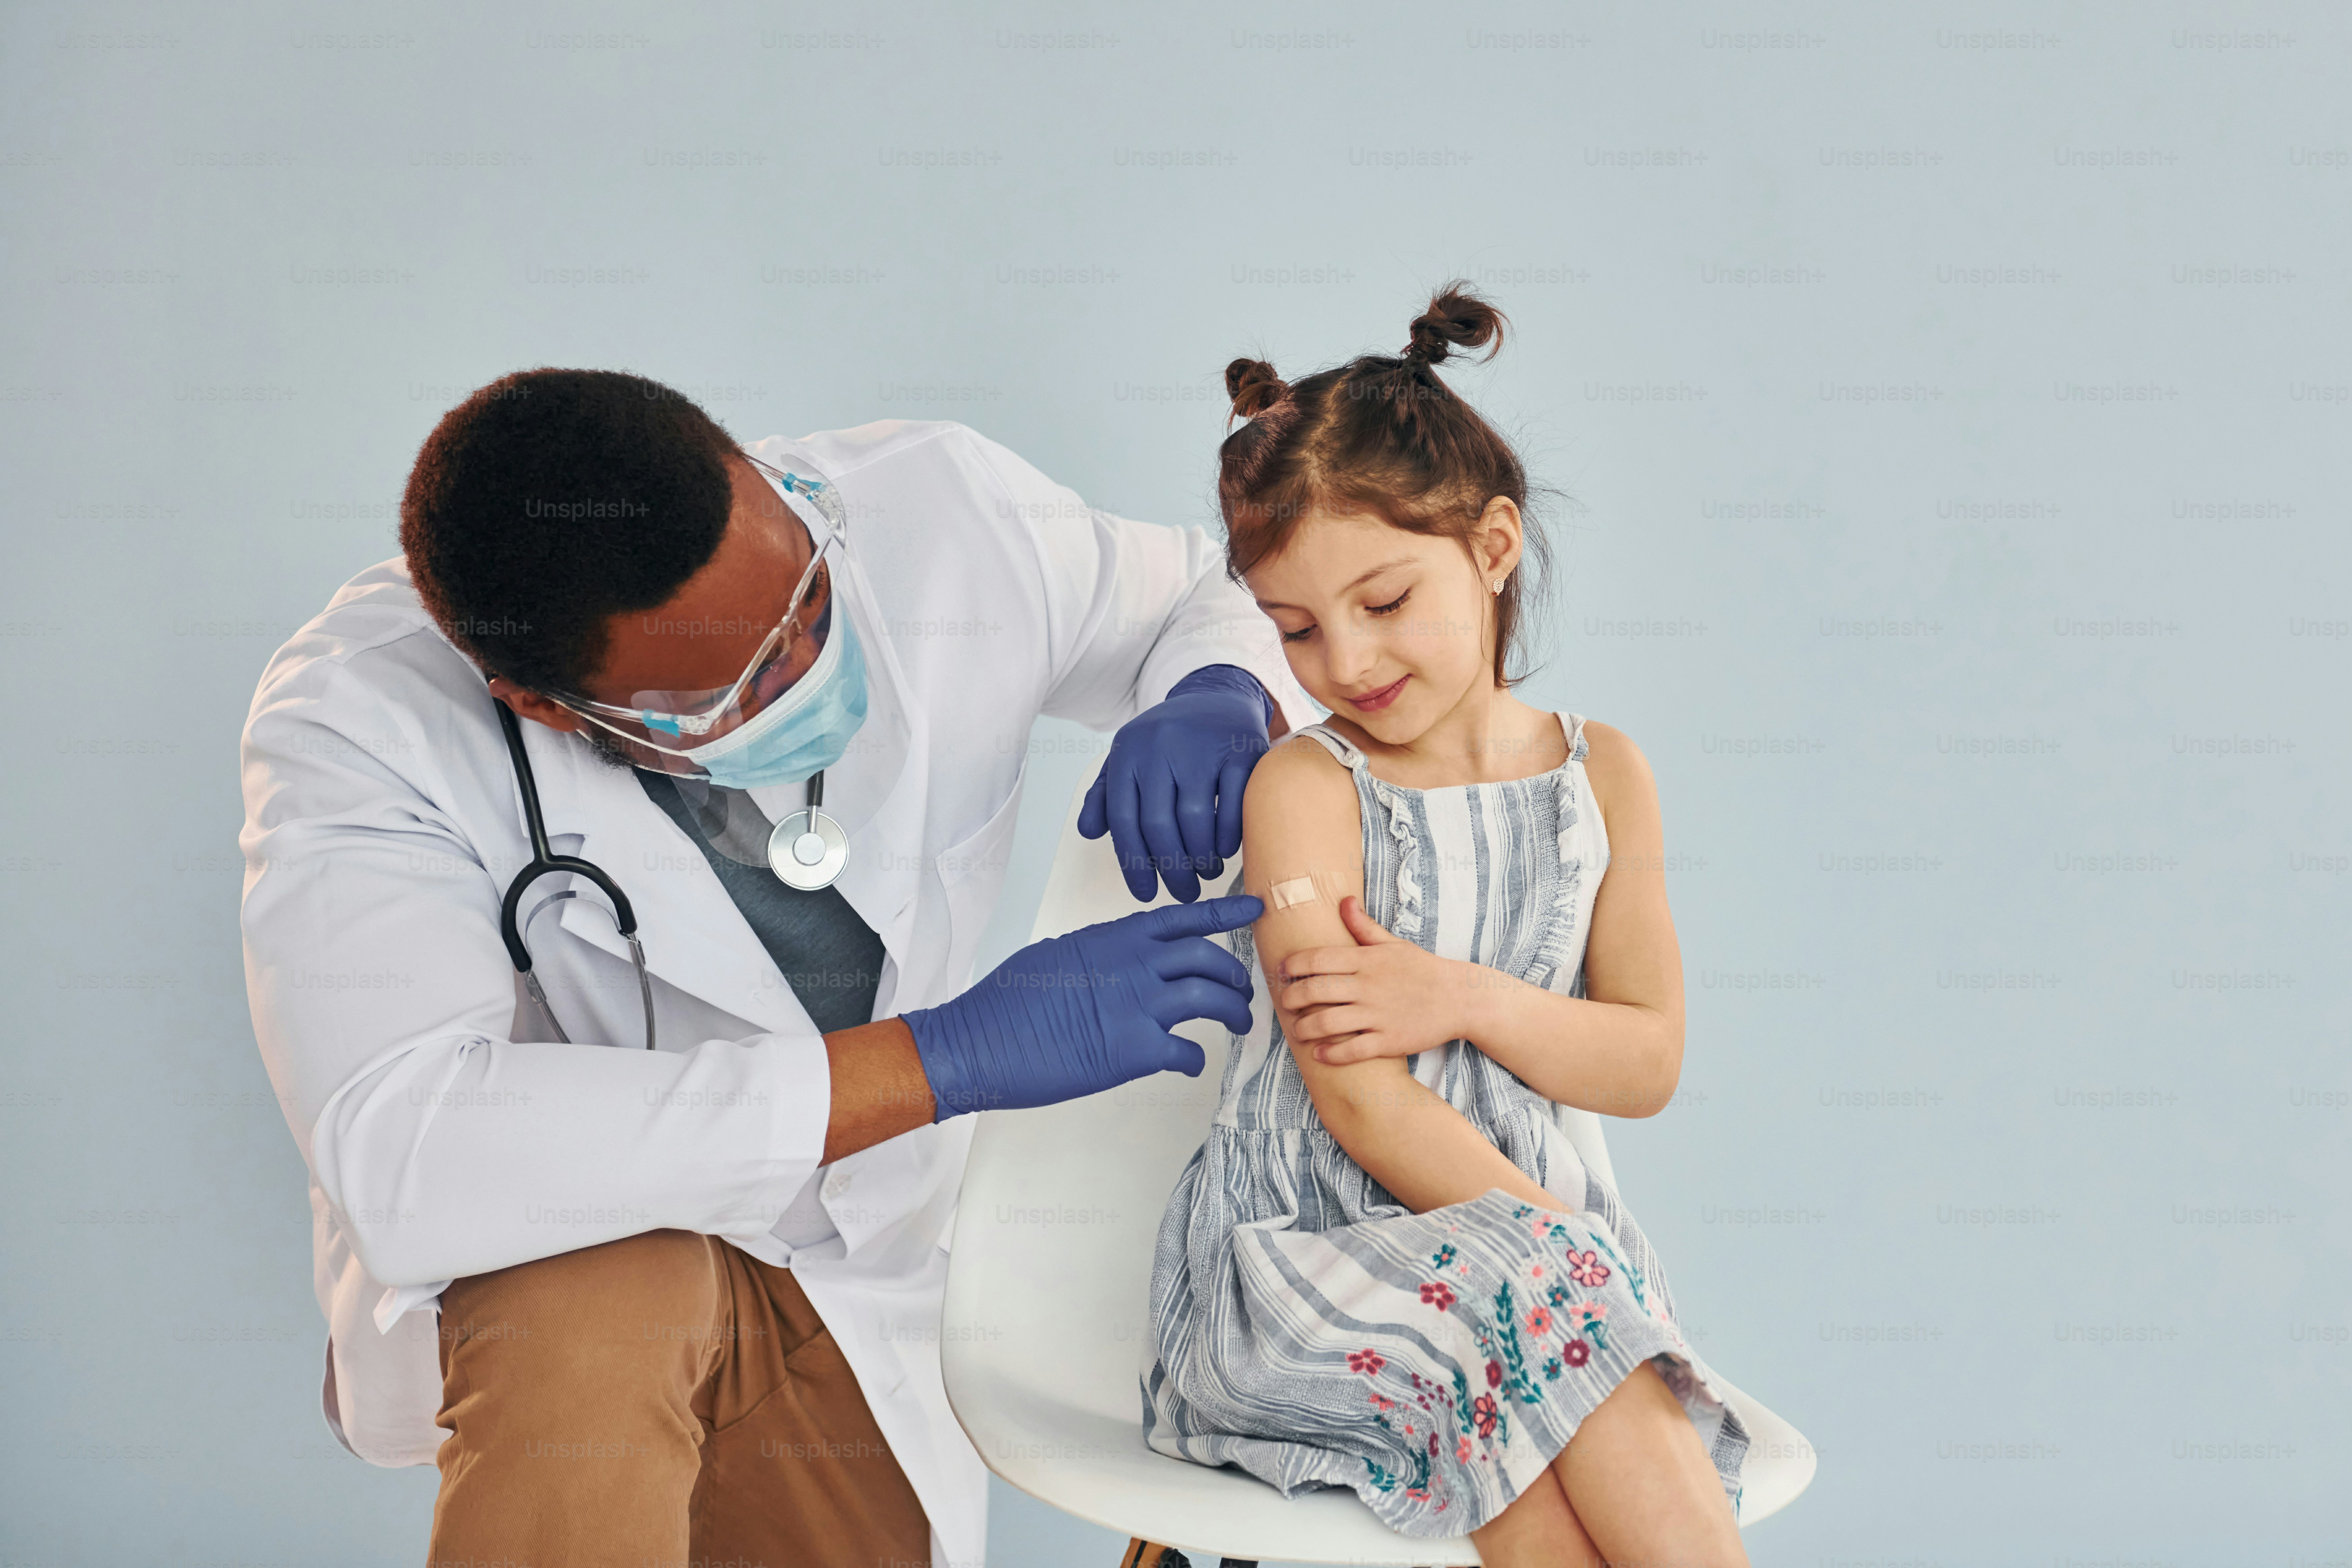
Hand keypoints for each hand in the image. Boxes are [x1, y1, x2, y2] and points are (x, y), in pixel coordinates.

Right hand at [902, 895, 1261, 1120]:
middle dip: (1234, 975)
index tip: (1256, 909)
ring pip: (1211, 999)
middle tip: (1241, 991)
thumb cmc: (1008, 1000)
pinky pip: (1188, 1052)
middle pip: (1209, 959)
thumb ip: (1100, 953)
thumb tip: (1117, 961)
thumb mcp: (1058, 954)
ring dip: (1232, 1013)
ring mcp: (1138, 1006)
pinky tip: (1190, 1063)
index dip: (1225, 914)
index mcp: (1115, 937)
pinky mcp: (1135, 1051)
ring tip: (1236, 1024)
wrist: (982, 1040)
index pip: (1184, 917)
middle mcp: (1135, 964)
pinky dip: (1196, 1059)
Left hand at [1077, 666, 1271, 902]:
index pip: (1123, 819)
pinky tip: (1225, 851)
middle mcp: (1160, 747)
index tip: (1145, 894)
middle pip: (1159, 825)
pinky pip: (1232, 805)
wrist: (1216, 698)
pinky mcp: (1240, 750)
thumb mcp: (1129, 759)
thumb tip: (1087, 832)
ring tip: (1205, 872)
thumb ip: (1105, 796)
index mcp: (1128, 753)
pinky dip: (1227, 836)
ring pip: (1195, 818)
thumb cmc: (1168, 741)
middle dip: (1171, 869)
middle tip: (1182, 892)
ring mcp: (1202, 747)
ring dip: (1201, 858)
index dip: (1132, 863)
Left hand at [1278, 897, 1479, 1065]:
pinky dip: (1330, 1053)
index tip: (1281, 972)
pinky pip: (1351, 1050)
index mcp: (1367, 960)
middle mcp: (1368, 987)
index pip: (1317, 959)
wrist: (1460, 998)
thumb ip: (1363, 926)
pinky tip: (1319, 1052)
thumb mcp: (1393, 944)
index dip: (1292, 965)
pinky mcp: (1388, 1041)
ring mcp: (1377, 1015)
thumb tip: (1343, 900)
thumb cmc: (1423, 970)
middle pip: (1314, 990)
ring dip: (1304, 1028)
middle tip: (1285, 1002)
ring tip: (1298, 1029)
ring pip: (1327, 1023)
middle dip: (1291, 998)